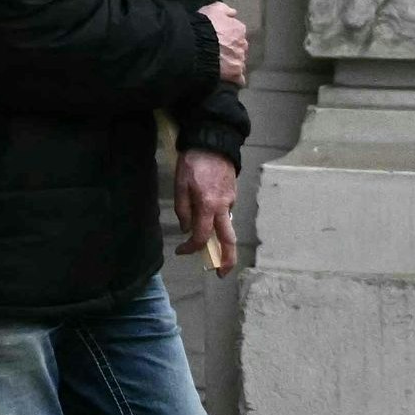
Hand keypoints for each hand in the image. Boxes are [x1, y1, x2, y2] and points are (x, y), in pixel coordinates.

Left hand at [174, 149, 238, 271]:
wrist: (213, 140)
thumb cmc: (193, 161)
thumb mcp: (180, 184)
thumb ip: (183, 209)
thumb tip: (188, 229)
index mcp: (209, 205)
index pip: (202, 236)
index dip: (191, 248)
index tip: (181, 251)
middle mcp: (224, 206)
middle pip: (229, 240)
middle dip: (227, 259)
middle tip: (222, 273)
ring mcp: (231, 200)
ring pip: (228, 226)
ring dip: (222, 240)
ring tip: (211, 247)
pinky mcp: (233, 194)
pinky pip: (226, 212)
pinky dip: (219, 220)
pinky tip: (209, 215)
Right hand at [201, 0, 248, 86]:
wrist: (197, 45)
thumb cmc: (204, 25)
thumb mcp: (212, 9)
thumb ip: (225, 9)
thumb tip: (234, 13)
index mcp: (238, 29)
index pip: (238, 33)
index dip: (229, 36)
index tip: (221, 39)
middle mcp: (242, 44)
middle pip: (240, 48)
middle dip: (233, 50)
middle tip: (221, 52)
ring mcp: (239, 60)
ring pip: (240, 62)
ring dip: (234, 64)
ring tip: (222, 66)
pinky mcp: (235, 74)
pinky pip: (239, 79)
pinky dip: (235, 80)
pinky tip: (229, 80)